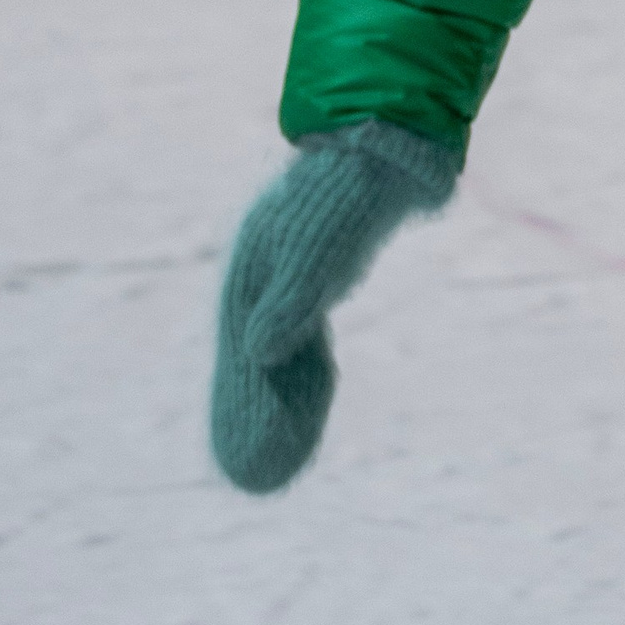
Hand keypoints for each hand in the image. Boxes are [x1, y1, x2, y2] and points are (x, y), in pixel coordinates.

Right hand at [211, 121, 460, 492]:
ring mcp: (290, 275)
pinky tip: (316, 392)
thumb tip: (261, 352)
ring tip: (282, 451)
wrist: (386, 148)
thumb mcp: (321, 248)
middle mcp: (264, 276)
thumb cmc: (351, 194)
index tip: (240, 456)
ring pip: (279, 352)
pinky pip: (305, 334)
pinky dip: (307, 368)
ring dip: (280, 399)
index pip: (240, 352)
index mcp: (254, 269)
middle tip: (256, 476)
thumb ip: (291, 300)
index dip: (238, 406)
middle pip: (253, 360)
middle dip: (252, 417)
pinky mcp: (319, 273)